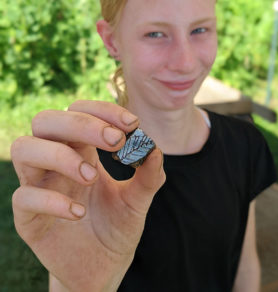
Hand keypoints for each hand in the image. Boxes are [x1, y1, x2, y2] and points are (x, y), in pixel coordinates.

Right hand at [11, 100, 165, 291]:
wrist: (104, 265)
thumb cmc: (118, 226)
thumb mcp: (138, 199)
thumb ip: (149, 175)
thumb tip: (154, 148)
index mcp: (81, 150)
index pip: (79, 111)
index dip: (102, 111)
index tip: (132, 124)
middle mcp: (55, 161)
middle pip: (47, 121)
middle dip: (81, 124)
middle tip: (115, 142)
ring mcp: (38, 185)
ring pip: (25, 148)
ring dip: (60, 156)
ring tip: (92, 176)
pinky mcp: (28, 216)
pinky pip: (24, 196)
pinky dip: (52, 200)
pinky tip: (79, 213)